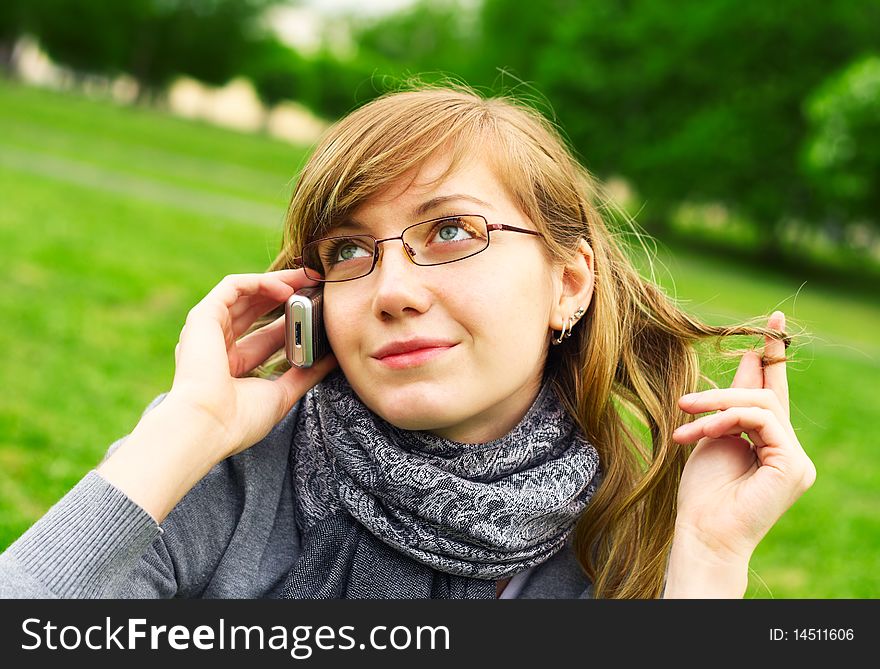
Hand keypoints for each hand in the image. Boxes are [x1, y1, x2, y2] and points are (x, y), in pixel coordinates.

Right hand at [167, 269, 336, 457]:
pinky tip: (285, 288)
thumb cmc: (240, 419)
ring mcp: (208, 330)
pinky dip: (259, 282)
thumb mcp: (282, 393)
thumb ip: (305, 374)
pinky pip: (232, 287)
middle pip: (255, 308)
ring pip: (245, 293)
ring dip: (276, 282)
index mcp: (232, 365)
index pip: (266, 335)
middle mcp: (217, 345)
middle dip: (286, 293)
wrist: (210, 426)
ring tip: (305, 279)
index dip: (291, 319)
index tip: (317, 310)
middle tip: (314, 284)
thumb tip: (332, 359)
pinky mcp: (203, 317)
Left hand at [671, 311, 815, 563]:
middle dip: (723, 392)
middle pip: (765, 397)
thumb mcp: (713, 434)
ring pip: (762, 405)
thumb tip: (748, 357)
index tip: (772, 320)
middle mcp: (789, 452)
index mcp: (772, 445)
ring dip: (717, 406)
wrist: (701, 533)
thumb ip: (731, 402)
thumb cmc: (702, 494)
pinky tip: (699, 431)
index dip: (773, 356)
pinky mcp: (794, 466)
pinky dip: (726, 419)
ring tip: (684, 414)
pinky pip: (761, 421)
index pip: (775, 393)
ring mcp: (797, 460)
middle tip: (685, 400)